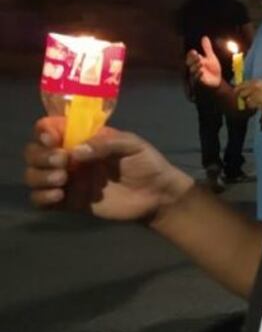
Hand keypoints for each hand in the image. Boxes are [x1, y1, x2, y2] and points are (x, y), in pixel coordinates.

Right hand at [24, 118, 194, 221]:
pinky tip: (58, 196)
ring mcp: (69, 180)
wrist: (157, 196)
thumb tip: (75, 151)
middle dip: (41, 156)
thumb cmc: (147, 164)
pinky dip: (41, 197)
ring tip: (62, 180)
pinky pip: (41, 201)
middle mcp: (70, 158)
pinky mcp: (70, 202)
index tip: (53, 140)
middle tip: (63, 161)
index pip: (49, 129)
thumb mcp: (132, 145)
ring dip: (39, 176)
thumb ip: (105, 143)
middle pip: (34, 152)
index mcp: (83, 139)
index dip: (44, 132)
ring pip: (33, 176)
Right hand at [186, 36, 221, 87]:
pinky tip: (201, 71)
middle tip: (197, 56)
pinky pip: (197, 79)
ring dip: (196, 66)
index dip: (191, 54)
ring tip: (200, 63)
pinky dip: (198, 75)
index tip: (194, 52)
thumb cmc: (213, 68)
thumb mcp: (211, 57)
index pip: (190, 57)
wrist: (218, 79)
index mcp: (196, 61)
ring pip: (192, 70)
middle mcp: (194, 67)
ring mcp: (196, 74)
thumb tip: (204, 37)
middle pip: (189, 63)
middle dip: (193, 59)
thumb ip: (207, 48)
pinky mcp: (199, 81)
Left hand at [234, 79, 261, 111]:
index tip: (236, 92)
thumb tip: (244, 89)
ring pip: (246, 99)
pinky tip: (259, 104)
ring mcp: (254, 94)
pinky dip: (253, 105)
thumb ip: (254, 86)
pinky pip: (250, 104)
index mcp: (256, 81)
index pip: (241, 84)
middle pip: (241, 92)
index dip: (238, 89)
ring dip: (249, 101)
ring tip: (256, 101)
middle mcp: (254, 86)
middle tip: (245, 99)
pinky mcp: (256, 101)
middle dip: (242, 96)